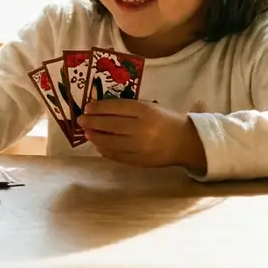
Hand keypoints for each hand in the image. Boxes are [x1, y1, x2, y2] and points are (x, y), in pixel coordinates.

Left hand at [78, 99, 206, 170]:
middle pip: (111, 125)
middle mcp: (142, 129)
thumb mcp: (150, 107)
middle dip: (92, 122)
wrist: (186, 142)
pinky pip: (117, 156)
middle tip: (81, 120)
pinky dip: (105, 150)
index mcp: (146, 111)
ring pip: (111, 142)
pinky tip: (99, 145)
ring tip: (88, 133)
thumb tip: (100, 109)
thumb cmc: (166, 120)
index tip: (87, 107)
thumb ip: (128, 108)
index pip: (116, 108)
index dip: (99, 107)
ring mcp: (141, 147)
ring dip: (96, 137)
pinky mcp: (140, 161)